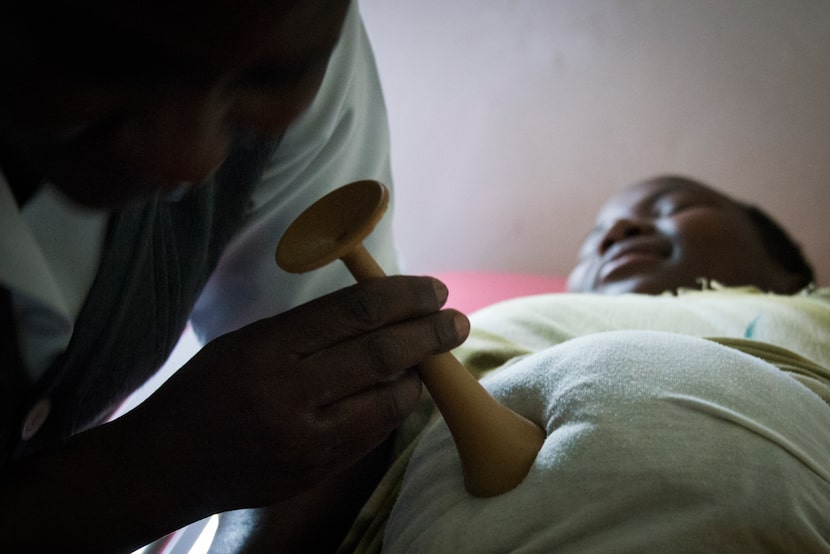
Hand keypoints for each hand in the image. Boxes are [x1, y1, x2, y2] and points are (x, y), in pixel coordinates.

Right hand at [126, 275, 467, 511]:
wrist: (165, 466)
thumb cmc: (204, 390)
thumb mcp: (247, 342)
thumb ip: (311, 330)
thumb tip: (381, 311)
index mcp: (267, 350)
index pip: (354, 312)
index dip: (404, 295)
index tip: (434, 289)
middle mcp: (288, 395)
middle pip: (382, 354)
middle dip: (430, 333)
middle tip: (456, 320)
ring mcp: (304, 441)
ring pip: (389, 400)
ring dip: (418, 373)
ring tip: (428, 356)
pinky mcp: (314, 472)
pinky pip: (374, 434)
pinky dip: (394, 407)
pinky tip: (399, 390)